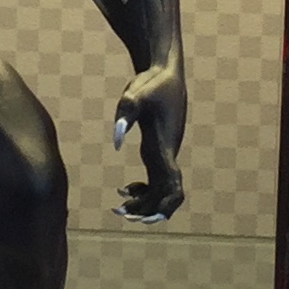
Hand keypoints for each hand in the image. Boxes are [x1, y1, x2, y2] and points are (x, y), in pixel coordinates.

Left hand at [110, 61, 186, 222]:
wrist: (164, 70)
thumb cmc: (152, 82)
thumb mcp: (136, 94)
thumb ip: (126, 114)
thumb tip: (116, 140)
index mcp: (164, 147)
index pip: (172, 187)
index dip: (163, 207)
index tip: (145, 219)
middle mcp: (167, 154)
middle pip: (165, 195)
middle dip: (146, 211)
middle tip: (120, 213)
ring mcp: (164, 152)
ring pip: (160, 190)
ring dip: (144, 203)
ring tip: (119, 207)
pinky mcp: (158, 148)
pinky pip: (156, 179)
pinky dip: (143, 190)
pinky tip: (125, 189)